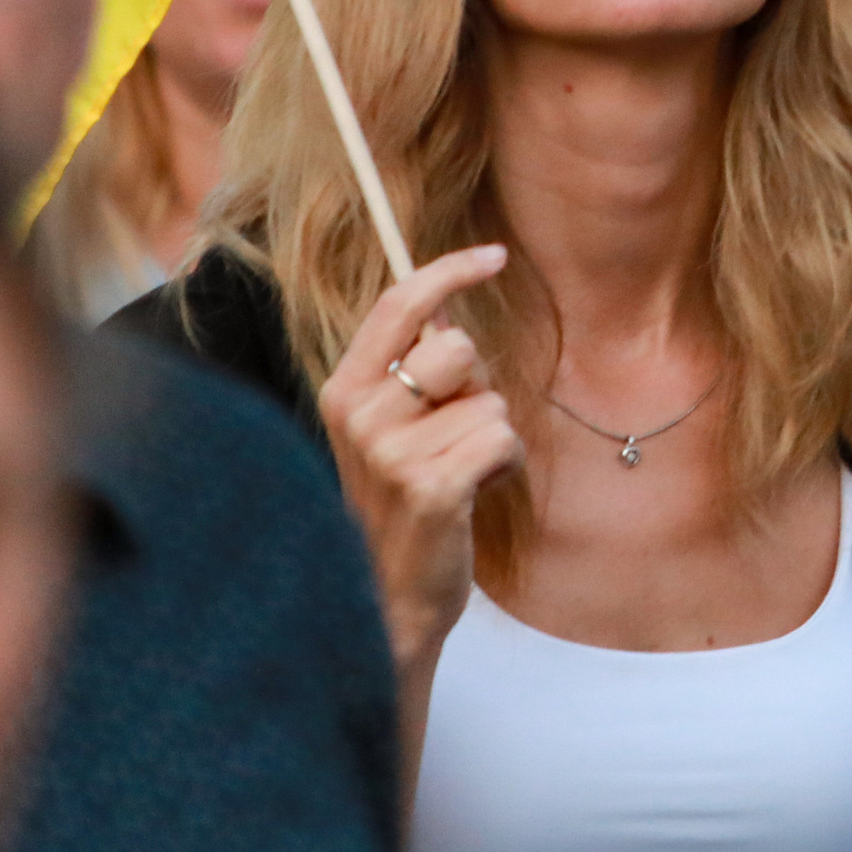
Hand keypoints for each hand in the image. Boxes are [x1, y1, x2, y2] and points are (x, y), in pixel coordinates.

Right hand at [318, 245, 522, 674]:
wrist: (387, 597)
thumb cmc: (400, 504)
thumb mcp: (387, 431)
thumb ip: (410, 373)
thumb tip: (448, 306)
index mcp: (345, 391)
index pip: (398, 306)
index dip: (449, 271)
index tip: (495, 254)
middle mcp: (361, 415)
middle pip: (459, 349)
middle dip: (476, 386)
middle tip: (451, 434)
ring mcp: (393, 453)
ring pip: (491, 401)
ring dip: (492, 436)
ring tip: (459, 473)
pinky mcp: (432, 487)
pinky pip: (503, 439)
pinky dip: (506, 465)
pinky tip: (474, 494)